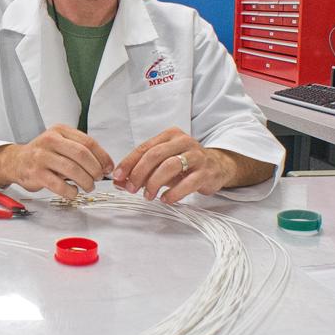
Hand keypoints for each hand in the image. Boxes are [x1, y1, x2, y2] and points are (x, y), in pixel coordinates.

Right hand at [0, 124, 113, 200]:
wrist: (15, 161)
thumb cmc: (42, 154)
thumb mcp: (60, 143)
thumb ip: (79, 150)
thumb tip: (104, 165)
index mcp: (60, 131)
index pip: (88, 142)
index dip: (102, 157)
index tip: (108, 167)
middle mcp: (50, 141)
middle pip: (82, 155)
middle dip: (95, 170)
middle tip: (98, 178)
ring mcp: (42, 157)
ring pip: (72, 170)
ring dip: (86, 182)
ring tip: (88, 187)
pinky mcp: (36, 173)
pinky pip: (59, 185)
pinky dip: (71, 191)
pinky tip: (73, 191)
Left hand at [112, 128, 238, 203]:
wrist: (217, 166)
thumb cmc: (185, 164)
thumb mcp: (162, 163)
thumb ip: (141, 170)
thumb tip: (119, 182)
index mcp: (169, 136)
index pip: (144, 148)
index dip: (128, 163)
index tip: (117, 176)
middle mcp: (183, 142)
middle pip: (155, 155)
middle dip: (139, 173)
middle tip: (131, 188)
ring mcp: (196, 156)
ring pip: (170, 166)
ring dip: (154, 183)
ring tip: (148, 196)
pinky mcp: (206, 172)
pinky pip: (188, 183)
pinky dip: (174, 193)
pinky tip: (165, 199)